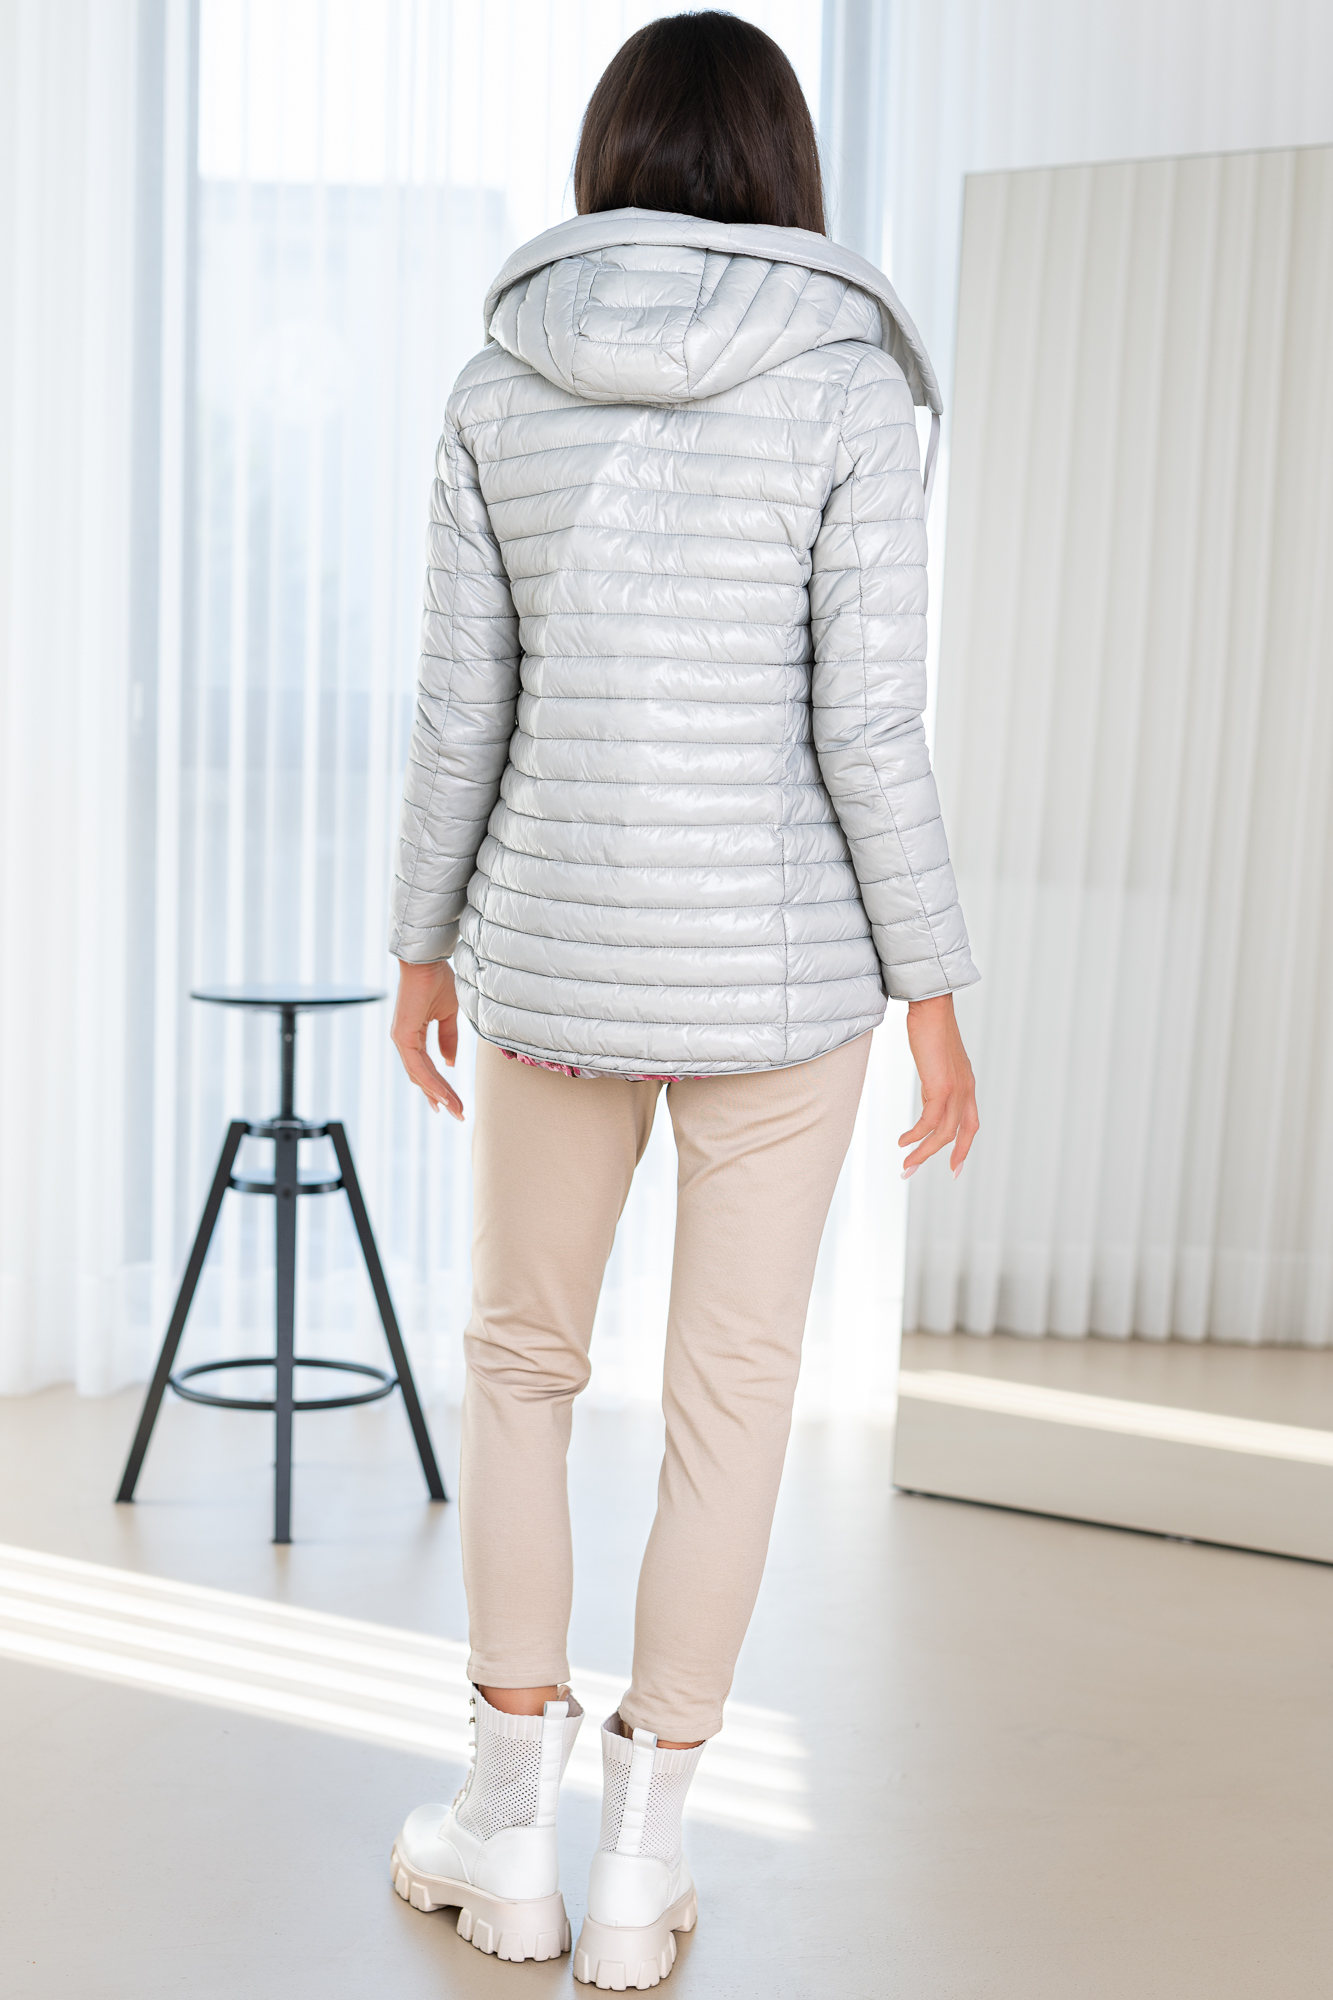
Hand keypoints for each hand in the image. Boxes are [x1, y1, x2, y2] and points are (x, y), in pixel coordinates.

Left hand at [391, 959, 464, 1120]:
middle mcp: (404, 1040)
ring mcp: (401, 1039)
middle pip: (423, 1076)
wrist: (427, 962)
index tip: (454, 1102)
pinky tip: (442, 1094)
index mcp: (413, 1035)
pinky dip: (430, 1081)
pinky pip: (417, 1066)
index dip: (441, 1086)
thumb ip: (448, 1039)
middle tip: (457, 1113)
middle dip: (442, 1096)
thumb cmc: (436, 981)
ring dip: (439, 1093)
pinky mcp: (402, 1036)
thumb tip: (449, 1063)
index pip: (428, 1067)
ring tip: (455, 1109)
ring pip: (419, 1075)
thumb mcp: (448, 1015)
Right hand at [899, 993, 977, 1177]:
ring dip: (923, 1152)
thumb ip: (936, 1077)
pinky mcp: (941, 1087)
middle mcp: (966, 1090)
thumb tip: (929, 1090)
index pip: (971, 1124)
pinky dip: (916, 1135)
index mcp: (967, 1085)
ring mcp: (956, 1090)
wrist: (931, 1007)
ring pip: (943, 1134)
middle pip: (959, 1134)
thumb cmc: (930, 1025)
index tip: (954, 1166)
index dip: (963, 1147)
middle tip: (917, 1170)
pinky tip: (903, 1140)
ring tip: (905, 1162)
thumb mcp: (936, 1059)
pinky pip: (929, 1122)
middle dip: (942, 1157)